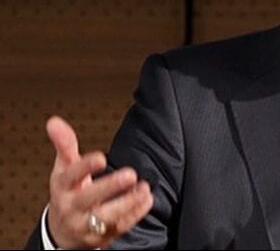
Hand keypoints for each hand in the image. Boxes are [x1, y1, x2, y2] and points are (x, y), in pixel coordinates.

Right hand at [45, 115, 153, 248]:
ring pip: (106, 216)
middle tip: (130, 174)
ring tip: (144, 188)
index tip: (101, 157)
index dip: (85, 167)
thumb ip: (64, 145)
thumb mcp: (63, 169)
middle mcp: (72, 207)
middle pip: (89, 198)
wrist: (62, 232)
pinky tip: (147, 199)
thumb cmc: (68, 193)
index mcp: (62, 188)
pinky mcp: (101, 236)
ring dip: (127, 203)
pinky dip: (135, 214)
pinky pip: (120, 226)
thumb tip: (54, 121)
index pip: (70, 176)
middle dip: (109, 187)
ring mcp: (86, 224)